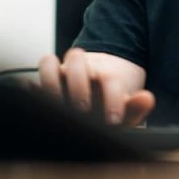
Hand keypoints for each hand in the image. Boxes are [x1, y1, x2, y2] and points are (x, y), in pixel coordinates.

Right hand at [38, 48, 153, 125]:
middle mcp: (81, 69)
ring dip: (51, 82)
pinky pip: (31, 81)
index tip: (112, 119)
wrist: (96, 98)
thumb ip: (136, 105)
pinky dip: (32, 90)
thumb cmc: (110, 106)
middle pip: (75, 58)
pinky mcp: (42, 86)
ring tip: (59, 106)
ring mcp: (59, 75)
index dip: (112, 99)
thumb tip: (146, 98)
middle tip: (84, 110)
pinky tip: (37, 103)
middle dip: (79, 86)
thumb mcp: (126, 108)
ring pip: (48, 62)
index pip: (108, 79)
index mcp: (105, 73)